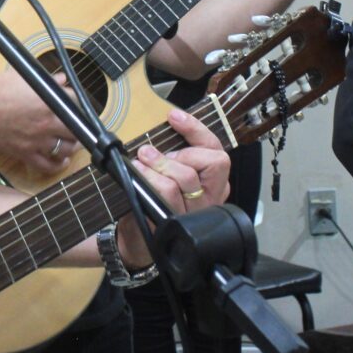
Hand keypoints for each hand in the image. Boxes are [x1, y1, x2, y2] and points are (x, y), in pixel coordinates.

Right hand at [0, 68, 81, 174]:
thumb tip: (61, 80)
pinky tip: (62, 160)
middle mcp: (46, 124)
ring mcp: (37, 142)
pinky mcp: (25, 154)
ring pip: (66, 149)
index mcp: (47, 103)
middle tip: (77, 124)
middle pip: (76, 130)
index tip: (75, 103)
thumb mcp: (23, 78)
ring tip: (72, 140)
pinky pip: (48, 165)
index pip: (74, 104)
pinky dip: (58, 165)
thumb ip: (46, 80)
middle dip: (79, 126)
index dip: (77, 103)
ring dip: (72, 145)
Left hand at [116, 108, 229, 266]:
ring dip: (159, 164)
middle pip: (214, 162)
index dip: (197, 129)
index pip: (217, 151)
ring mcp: (195, 213)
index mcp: (213, 183)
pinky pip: (168, 192)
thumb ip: (175, 153)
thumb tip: (168, 125)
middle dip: (181, 152)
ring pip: (186, 178)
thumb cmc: (153, 198)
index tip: (174, 116)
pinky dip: (150, 177)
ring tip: (142, 161)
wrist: (135, 237)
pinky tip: (138, 175)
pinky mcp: (178, 221)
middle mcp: (210, 199)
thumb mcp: (168, 171)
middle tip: (154, 155)